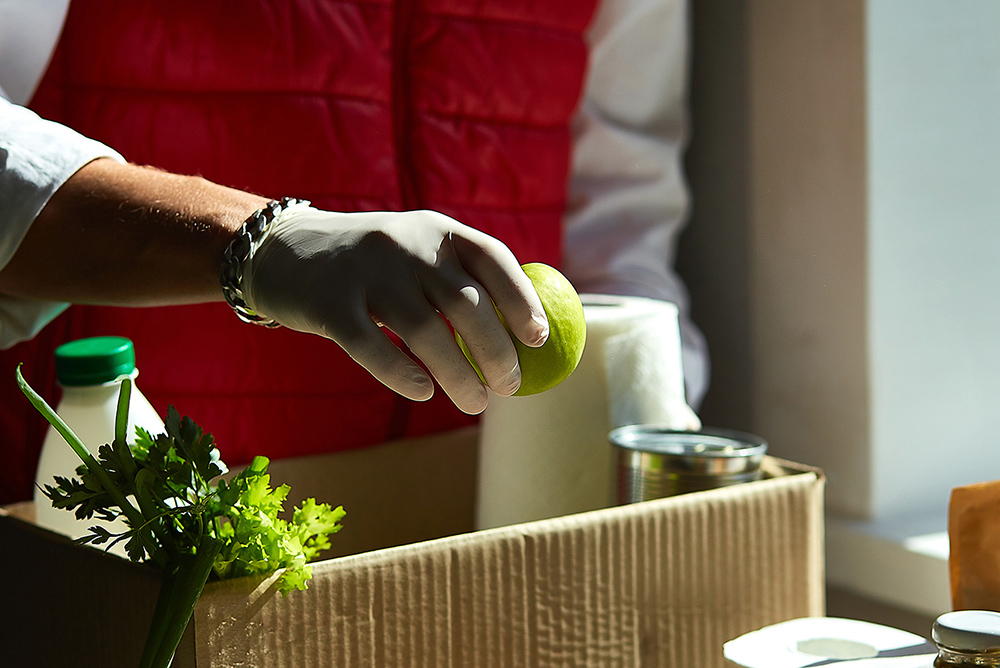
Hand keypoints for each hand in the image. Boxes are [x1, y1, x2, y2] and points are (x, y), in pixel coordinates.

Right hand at [242, 206, 548, 413]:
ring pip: (423, 331)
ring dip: (457, 375)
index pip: (492, 257)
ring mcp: (365, 272)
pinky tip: (422, 393)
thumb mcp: (415, 250)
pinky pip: (371, 346)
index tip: (539, 338)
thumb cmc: (368, 265)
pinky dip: (401, 374)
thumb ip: (458, 278)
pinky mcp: (328, 303)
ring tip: (475, 403)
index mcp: (435, 229)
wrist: (281, 250)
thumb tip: (520, 334)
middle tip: (511, 387)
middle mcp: (405, 244)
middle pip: (464, 303)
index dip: (522, 298)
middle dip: (496, 352)